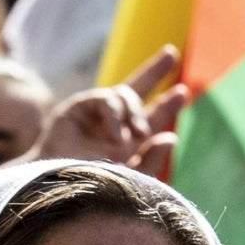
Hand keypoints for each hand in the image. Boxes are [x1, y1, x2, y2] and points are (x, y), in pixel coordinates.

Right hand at [31, 47, 188, 178]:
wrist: (62, 192)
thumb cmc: (94, 192)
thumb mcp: (130, 178)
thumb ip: (150, 160)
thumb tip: (171, 137)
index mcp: (129, 141)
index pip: (152, 116)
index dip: (166, 104)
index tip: (182, 92)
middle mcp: (113, 125)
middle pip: (136, 89)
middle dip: (154, 71)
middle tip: (171, 53)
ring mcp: (95, 115)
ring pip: (124, 94)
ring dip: (134, 113)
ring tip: (135, 136)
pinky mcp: (77, 108)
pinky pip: (106, 99)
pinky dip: (115, 115)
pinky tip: (115, 137)